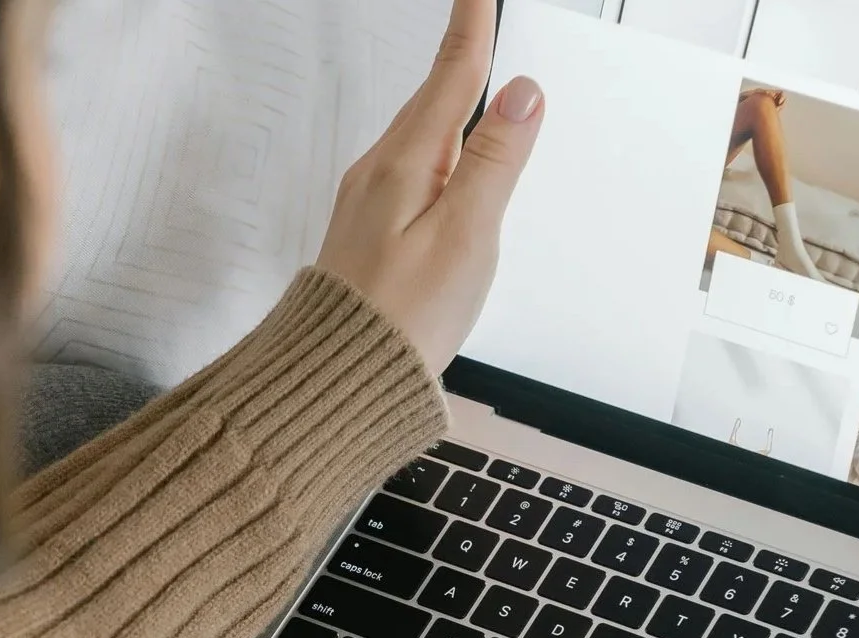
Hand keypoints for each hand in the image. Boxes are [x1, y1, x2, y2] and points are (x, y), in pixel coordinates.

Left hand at [315, 0, 544, 374]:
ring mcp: (369, 203)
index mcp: (406, 165)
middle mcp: (380, 173)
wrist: (336, 381)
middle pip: (432, 100)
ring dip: (447, 101)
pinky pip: (408, 169)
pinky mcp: (368, 233)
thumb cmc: (402, 319)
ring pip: (419, 135)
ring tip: (469, 71)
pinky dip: (434, 147)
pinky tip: (444, 163)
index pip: (451, 77)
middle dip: (461, 56)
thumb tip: (521, 94)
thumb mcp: (465, 237)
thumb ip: (493, 163)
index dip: (473, 28)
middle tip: (480, 15)